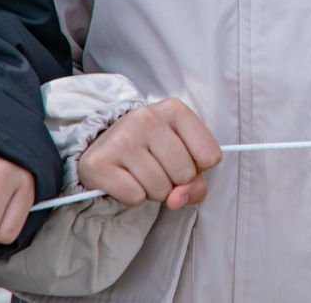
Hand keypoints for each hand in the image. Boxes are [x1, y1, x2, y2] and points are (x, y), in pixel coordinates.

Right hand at [77, 98, 221, 209]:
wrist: (105, 148)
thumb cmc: (153, 151)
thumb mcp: (183, 157)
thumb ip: (195, 183)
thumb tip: (176, 200)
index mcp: (175, 110)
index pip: (210, 156)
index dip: (199, 168)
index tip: (182, 159)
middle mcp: (147, 117)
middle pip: (186, 174)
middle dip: (175, 182)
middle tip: (157, 168)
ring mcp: (122, 138)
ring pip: (160, 188)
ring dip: (154, 191)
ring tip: (141, 173)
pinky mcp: (99, 162)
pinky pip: (135, 196)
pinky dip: (134, 197)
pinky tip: (125, 180)